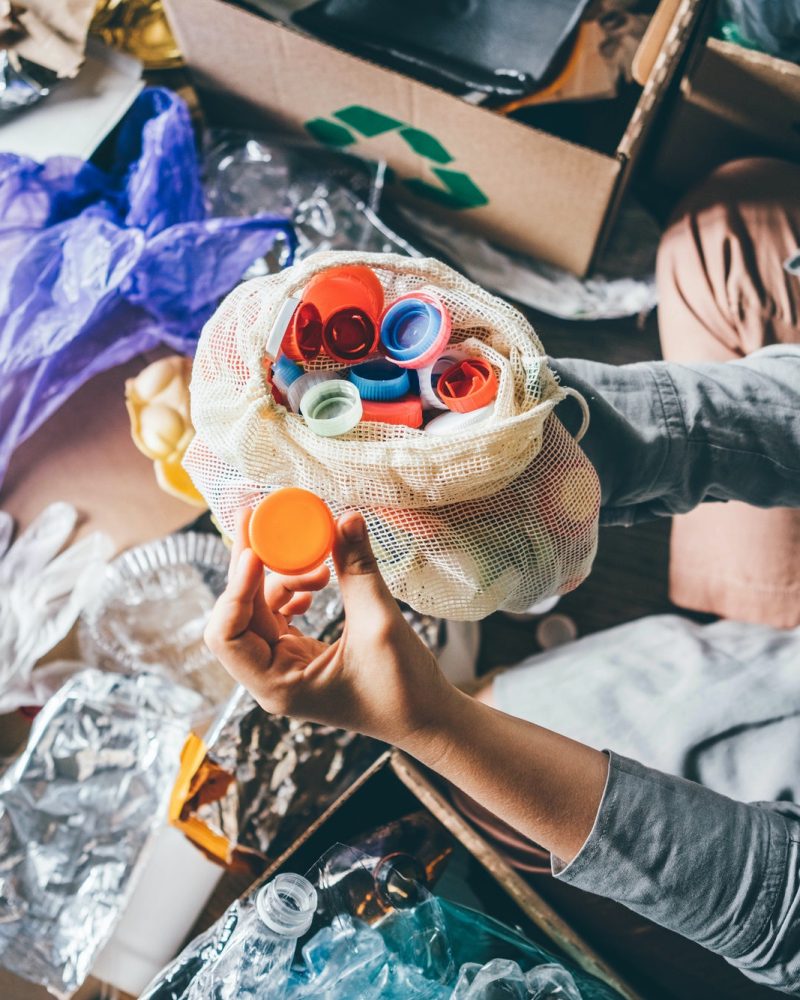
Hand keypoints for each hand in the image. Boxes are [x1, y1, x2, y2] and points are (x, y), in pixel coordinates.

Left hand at [205, 507, 455, 747]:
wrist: (427, 718)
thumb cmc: (404, 688)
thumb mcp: (380, 623)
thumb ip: (357, 569)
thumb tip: (346, 517)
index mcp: (278, 685)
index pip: (228, 635)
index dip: (235, 589)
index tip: (255, 550)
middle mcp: (271, 677)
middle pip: (238, 614)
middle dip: (250, 566)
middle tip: (258, 518)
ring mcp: (283, 666)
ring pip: (258, 608)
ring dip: (282, 578)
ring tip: (323, 569)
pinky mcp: (298, 655)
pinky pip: (278, 613)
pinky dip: (292, 590)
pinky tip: (319, 582)